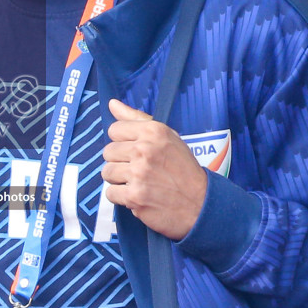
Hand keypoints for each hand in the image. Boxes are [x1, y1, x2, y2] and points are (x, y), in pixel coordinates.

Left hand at [101, 99, 208, 239]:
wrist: (200, 203)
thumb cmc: (183, 169)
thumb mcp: (167, 137)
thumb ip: (137, 119)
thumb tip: (112, 104)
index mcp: (153, 131)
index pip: (114, 130)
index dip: (123, 142)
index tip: (136, 151)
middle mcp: (144, 150)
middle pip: (108, 152)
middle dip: (120, 161)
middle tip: (139, 169)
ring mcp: (139, 174)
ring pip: (107, 172)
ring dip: (119, 179)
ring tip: (138, 182)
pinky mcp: (134, 197)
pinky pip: (110, 193)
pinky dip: (121, 197)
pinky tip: (138, 195)